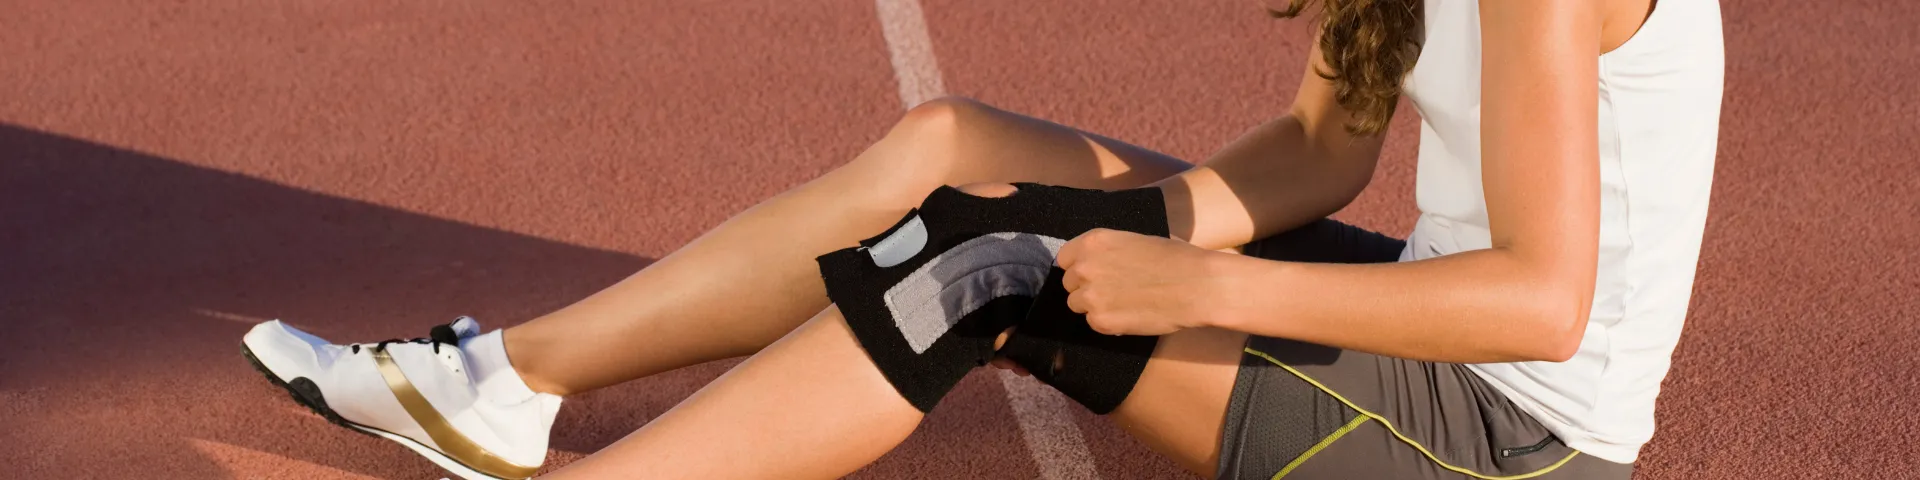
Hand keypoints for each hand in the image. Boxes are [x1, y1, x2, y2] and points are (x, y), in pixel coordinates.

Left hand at [1055, 228, 1231, 335]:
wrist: (1197, 285)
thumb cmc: (1177, 258)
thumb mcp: (1137, 239)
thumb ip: (1110, 250)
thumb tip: (1101, 261)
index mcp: (1093, 241)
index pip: (1065, 258)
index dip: (1078, 267)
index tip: (1093, 273)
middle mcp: (1085, 267)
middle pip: (1068, 283)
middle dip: (1086, 287)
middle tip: (1113, 290)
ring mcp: (1090, 296)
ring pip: (1077, 305)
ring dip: (1094, 306)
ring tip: (1122, 303)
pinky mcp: (1100, 321)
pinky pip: (1093, 323)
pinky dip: (1107, 322)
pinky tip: (1130, 314)